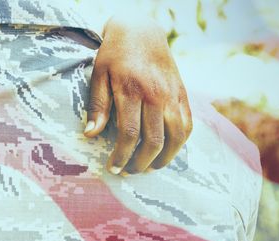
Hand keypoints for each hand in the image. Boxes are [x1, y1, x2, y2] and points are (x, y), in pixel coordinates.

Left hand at [86, 15, 191, 174]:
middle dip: (140, 162)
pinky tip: (167, 152)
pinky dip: (179, 143)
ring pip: (176, 137)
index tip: (113, 168)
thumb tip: (90, 134)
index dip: (121, 156)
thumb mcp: (99, 76)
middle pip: (154, 140)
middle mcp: (156, 95)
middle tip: (128, 171)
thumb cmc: (115, 55)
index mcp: (132, 90)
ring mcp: (173, 95)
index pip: (130, 134)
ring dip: (163, 158)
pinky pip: (187, 125)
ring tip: (149, 167)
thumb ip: (98, 106)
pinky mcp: (183, 95)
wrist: (141, 32)